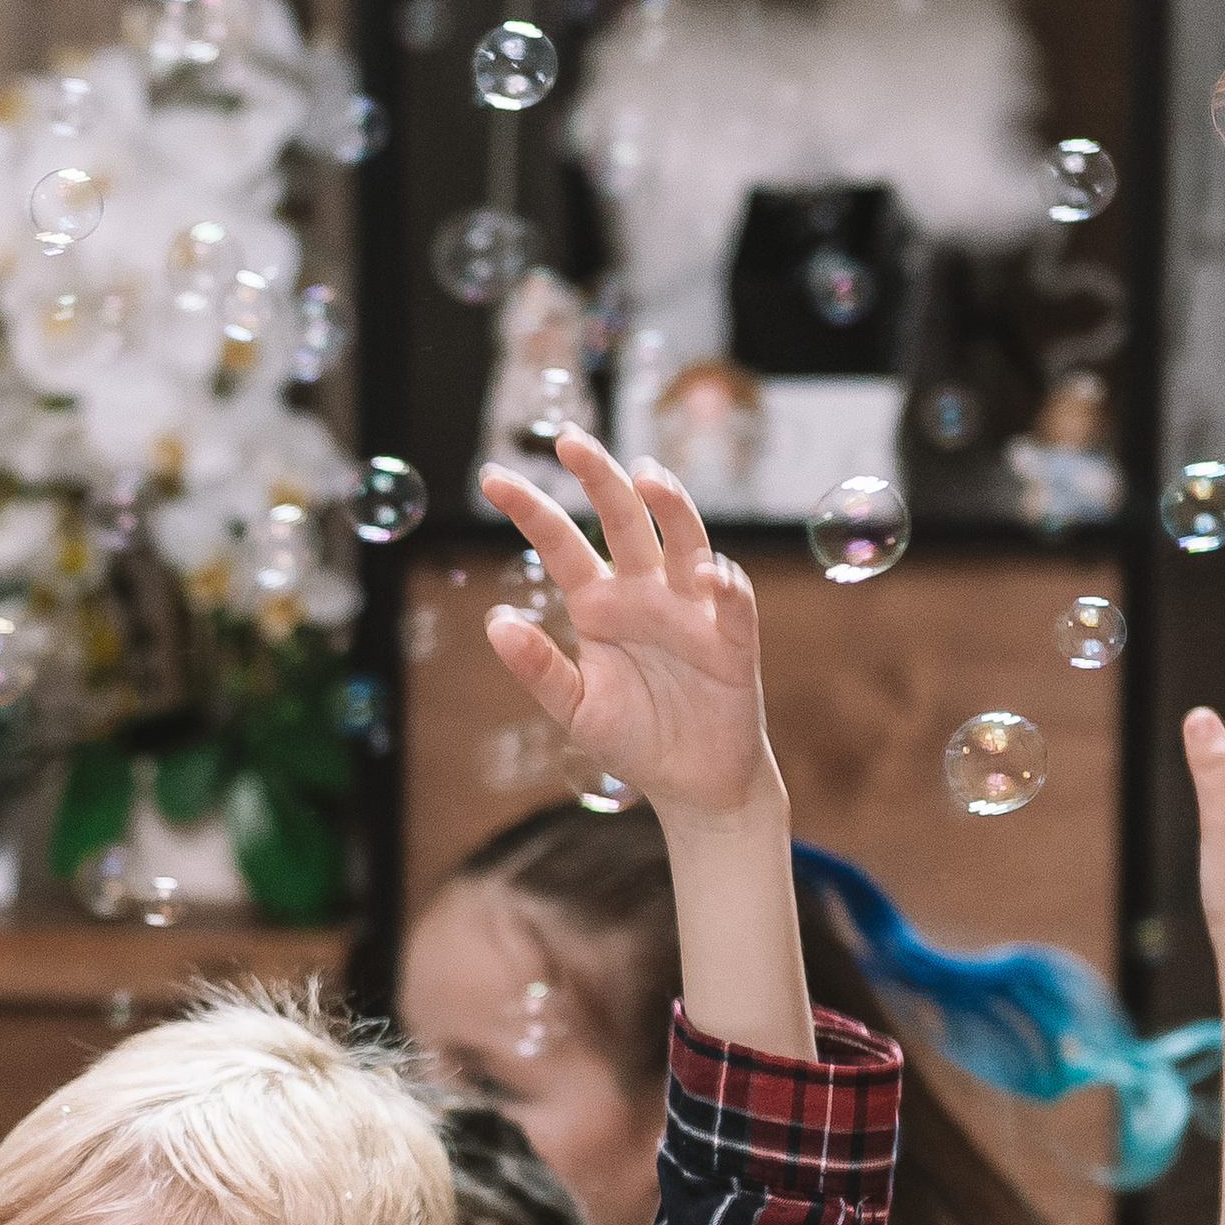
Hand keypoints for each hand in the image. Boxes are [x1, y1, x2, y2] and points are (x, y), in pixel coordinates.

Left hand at [480, 429, 775, 832]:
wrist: (691, 783)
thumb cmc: (633, 738)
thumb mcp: (574, 709)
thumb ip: (539, 668)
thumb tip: (495, 623)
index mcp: (599, 604)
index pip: (562, 544)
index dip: (530, 510)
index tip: (492, 478)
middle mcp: (645, 593)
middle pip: (625, 520)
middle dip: (600, 479)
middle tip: (570, 441)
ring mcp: (691, 610)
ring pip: (685, 541)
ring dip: (671, 507)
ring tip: (648, 477)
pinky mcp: (731, 640)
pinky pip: (732, 604)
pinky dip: (724, 585)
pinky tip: (708, 575)